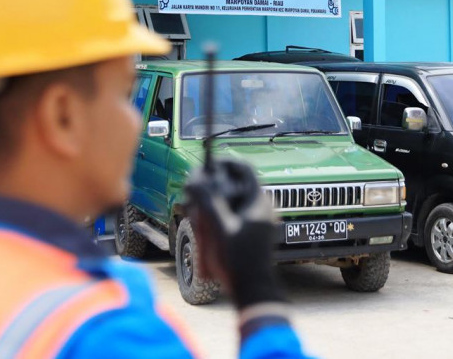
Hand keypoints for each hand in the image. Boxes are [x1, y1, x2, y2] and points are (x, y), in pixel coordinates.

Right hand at [184, 159, 285, 309]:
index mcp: (258, 201)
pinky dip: (216, 219)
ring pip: (227, 202)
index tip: (204, 165)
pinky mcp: (249, 231)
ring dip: (209, 207)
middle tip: (192, 200)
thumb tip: (194, 178)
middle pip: (230, 185)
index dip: (223, 162)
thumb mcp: (218, 227)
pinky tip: (205, 233)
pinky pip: (229, 216)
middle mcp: (259, 206)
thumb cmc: (239, 261)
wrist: (252, 291)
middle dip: (209, 191)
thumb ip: (206, 200)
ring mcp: (255, 219)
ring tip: (199, 224)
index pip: (243, 168)